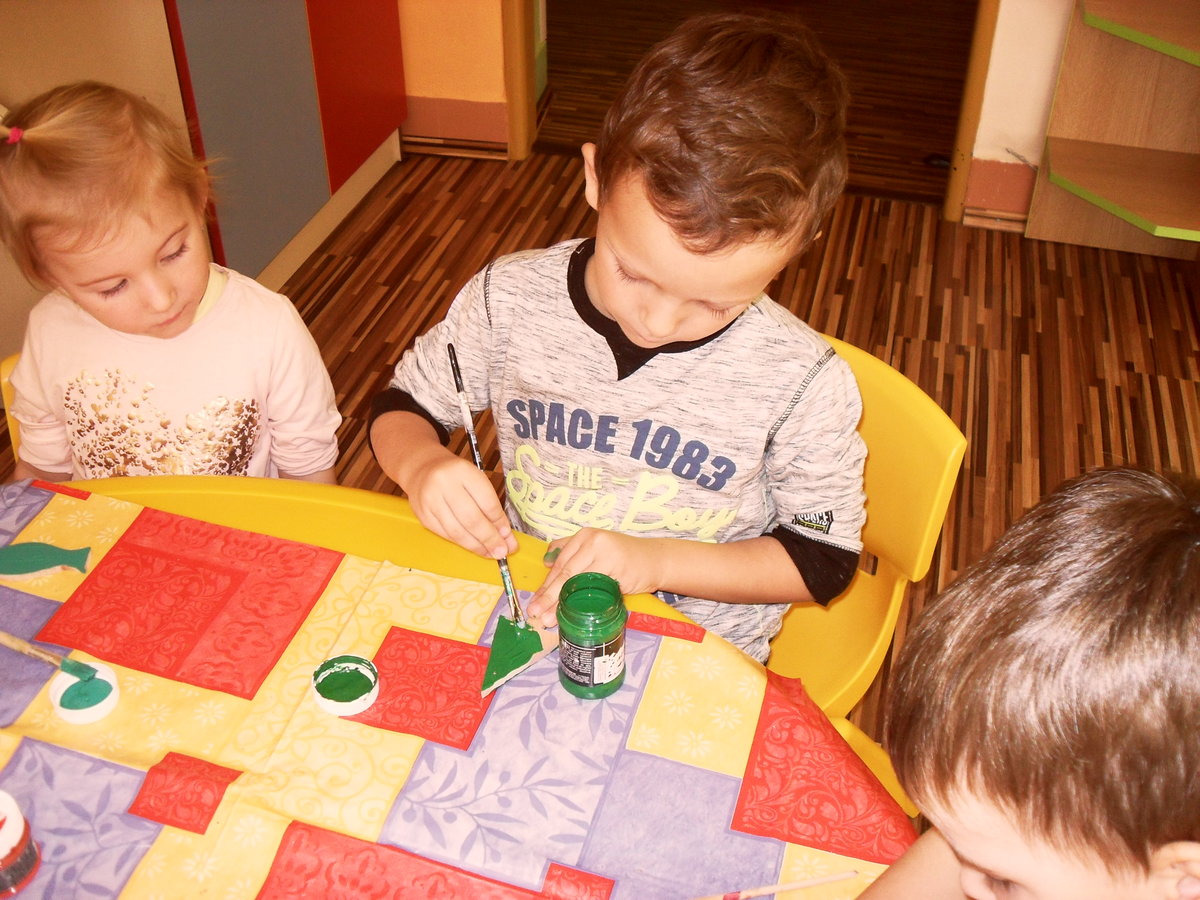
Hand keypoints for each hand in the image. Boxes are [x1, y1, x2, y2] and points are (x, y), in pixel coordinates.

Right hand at [404, 450, 516, 559]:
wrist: (423, 469)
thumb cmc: (456, 476)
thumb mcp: (476, 480)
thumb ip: (490, 505)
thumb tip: (505, 535)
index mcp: (463, 471)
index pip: (486, 501)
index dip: (499, 522)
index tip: (508, 536)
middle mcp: (444, 485)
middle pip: (471, 519)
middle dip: (489, 538)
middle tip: (502, 551)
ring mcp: (430, 501)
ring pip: (457, 531)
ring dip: (476, 546)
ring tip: (491, 553)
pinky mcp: (424, 516)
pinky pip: (446, 535)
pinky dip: (462, 544)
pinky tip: (474, 547)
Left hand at [526, 528, 666, 627]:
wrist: (655, 559)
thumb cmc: (625, 558)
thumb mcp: (597, 549)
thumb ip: (574, 553)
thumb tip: (547, 564)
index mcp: (583, 536)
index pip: (558, 563)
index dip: (545, 585)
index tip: (534, 602)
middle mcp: (590, 539)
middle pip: (563, 572)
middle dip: (547, 596)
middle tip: (535, 613)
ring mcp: (602, 551)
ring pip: (574, 580)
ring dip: (559, 602)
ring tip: (547, 618)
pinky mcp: (614, 565)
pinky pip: (592, 586)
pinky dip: (580, 602)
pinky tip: (572, 613)